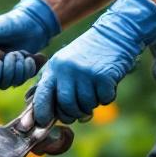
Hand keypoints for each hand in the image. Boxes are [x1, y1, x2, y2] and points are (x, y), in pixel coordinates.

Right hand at [0, 0, 59, 88]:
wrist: (30, 22)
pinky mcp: (16, 75)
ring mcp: (1, 73)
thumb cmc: (4, 24)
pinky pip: (19, 82)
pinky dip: (25, 69)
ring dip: (14, 68)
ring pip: (4, 84)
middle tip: (8, 55)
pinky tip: (27, 57)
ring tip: (19, 53)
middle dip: (0, 71)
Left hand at [31, 0, 155, 124]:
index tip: (44, 123)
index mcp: (54, 67)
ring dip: (92, 105)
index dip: (41, 113)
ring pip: (86, 105)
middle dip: (72, 114)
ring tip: (94, 91)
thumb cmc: (88, 54)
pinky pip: (104, 100)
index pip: (42, 95)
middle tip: (79, 111)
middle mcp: (67, 70)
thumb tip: (46, 116)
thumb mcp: (65, 64)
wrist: (114, 34)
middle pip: (66, 106)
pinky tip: (106, 85)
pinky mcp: (103, 76)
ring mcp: (85, 73)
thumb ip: (56, 85)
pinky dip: (106, 97)